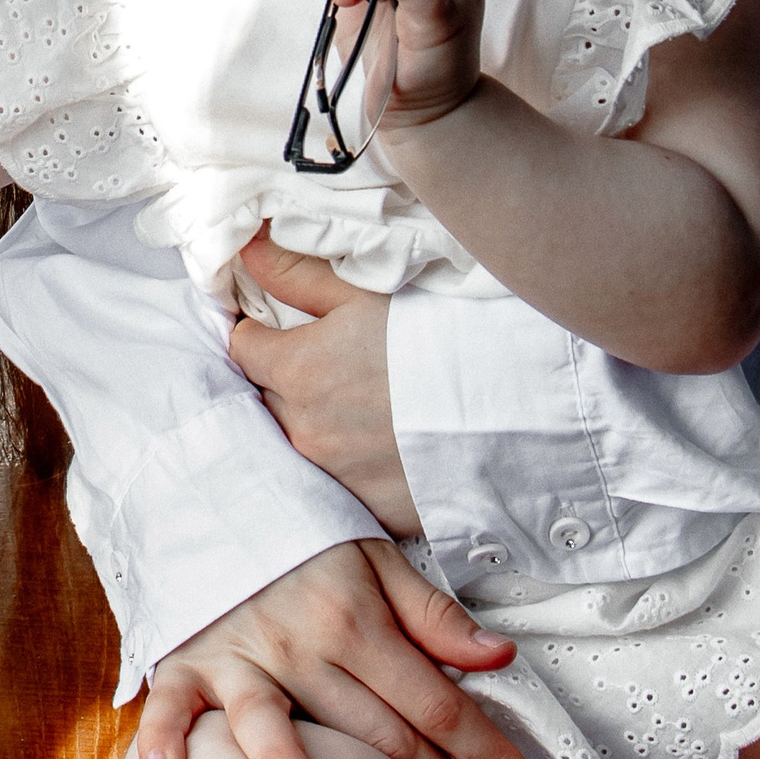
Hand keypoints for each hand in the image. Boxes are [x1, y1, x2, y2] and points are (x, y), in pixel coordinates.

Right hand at [132, 538, 541, 758]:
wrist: (214, 497)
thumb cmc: (300, 541)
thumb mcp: (376, 560)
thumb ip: (434, 616)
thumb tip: (501, 658)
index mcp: (356, 625)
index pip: (435, 703)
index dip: (485, 752)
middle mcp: (300, 648)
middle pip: (374, 734)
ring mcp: (240, 660)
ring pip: (270, 721)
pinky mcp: (187, 665)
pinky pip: (173, 706)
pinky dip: (166, 737)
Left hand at [229, 233, 417, 532]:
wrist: (518, 409)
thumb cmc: (445, 339)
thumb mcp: (368, 292)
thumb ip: (297, 273)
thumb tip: (246, 250)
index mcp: (297, 369)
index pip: (241, 347)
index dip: (258, 331)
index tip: (278, 327)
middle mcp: (304, 429)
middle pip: (265, 398)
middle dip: (282, 379)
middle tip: (326, 363)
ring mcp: (334, 476)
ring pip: (294, 443)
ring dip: (309, 423)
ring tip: (353, 405)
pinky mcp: (367, 509)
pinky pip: (334, 484)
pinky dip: (344, 464)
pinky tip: (376, 444)